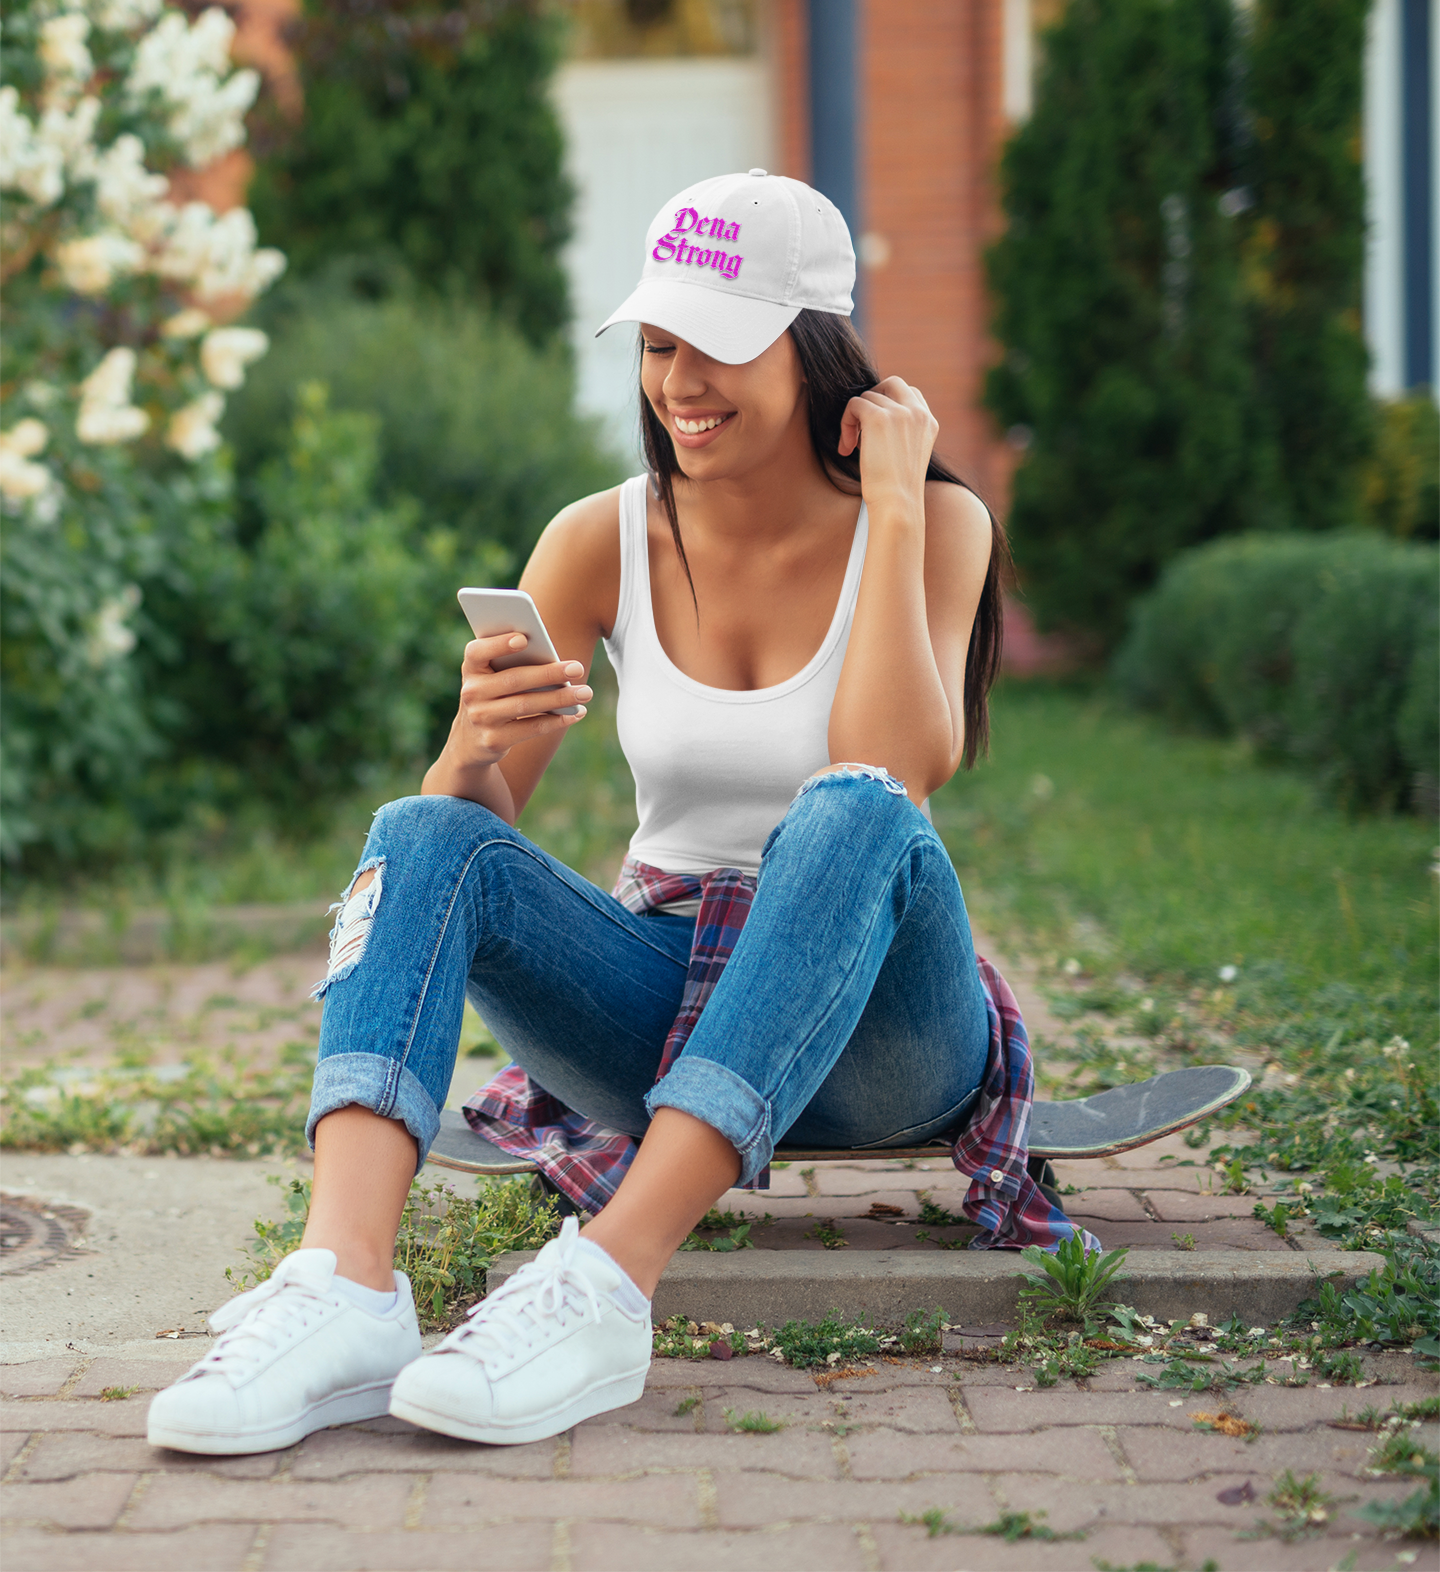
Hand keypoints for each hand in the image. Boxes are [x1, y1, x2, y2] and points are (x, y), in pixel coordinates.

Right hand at [454, 632, 590, 767]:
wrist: (470, 740)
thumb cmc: (492, 695)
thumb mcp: (492, 677)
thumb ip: (512, 663)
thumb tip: (555, 659)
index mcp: (471, 668)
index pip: (477, 652)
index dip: (498, 644)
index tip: (524, 639)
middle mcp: (471, 692)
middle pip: (514, 679)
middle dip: (549, 673)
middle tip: (578, 668)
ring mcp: (481, 718)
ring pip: (526, 705)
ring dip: (560, 698)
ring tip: (585, 693)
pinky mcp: (494, 740)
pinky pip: (531, 728)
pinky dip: (556, 720)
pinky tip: (576, 713)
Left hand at [837, 376, 938, 517]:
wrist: (897, 504)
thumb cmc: (897, 490)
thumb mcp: (907, 455)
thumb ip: (901, 432)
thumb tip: (873, 416)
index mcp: (929, 422)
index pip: (911, 394)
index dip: (889, 406)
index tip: (877, 432)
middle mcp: (918, 413)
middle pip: (891, 384)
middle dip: (873, 401)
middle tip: (862, 428)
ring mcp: (900, 412)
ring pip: (867, 396)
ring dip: (855, 419)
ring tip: (853, 447)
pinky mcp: (878, 417)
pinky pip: (854, 404)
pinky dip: (846, 424)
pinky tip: (847, 448)